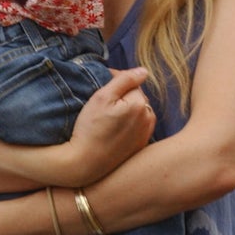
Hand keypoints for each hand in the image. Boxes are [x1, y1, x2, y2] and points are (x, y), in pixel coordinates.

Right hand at [61, 66, 155, 183]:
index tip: (99, 91)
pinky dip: (129, 125)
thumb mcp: (102, 97)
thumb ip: (124, 79)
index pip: (130, 82)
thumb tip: (144, 71)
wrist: (85, 163)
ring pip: (138, 112)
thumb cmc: (90, 128)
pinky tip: (113, 131)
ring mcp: (146, 133)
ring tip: (108, 119)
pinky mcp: (141, 145)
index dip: (113, 84)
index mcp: (139, 103)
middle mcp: (148, 118)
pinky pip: (138, 127)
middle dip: (122, 97)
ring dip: (127, 111)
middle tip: (101, 107)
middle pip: (136, 97)